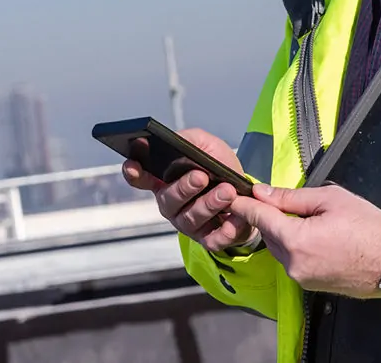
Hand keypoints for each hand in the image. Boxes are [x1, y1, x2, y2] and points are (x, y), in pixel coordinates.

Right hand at [121, 128, 256, 253]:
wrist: (247, 195)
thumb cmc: (220, 169)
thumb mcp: (208, 146)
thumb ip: (191, 140)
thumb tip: (177, 141)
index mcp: (165, 180)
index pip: (141, 178)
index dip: (134, 173)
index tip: (133, 166)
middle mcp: (171, 204)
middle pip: (168, 200)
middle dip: (184, 188)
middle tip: (201, 177)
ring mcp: (187, 223)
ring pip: (191, 218)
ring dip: (209, 204)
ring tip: (227, 191)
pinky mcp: (207, 238)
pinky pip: (211, 239)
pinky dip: (225, 230)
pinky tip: (234, 218)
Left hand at [229, 184, 380, 297]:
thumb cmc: (367, 226)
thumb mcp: (330, 199)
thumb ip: (291, 197)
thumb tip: (262, 192)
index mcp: (295, 240)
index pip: (259, 218)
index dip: (244, 204)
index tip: (232, 195)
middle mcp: (292, 264)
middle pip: (268, 234)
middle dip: (268, 216)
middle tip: (275, 198)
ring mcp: (300, 278)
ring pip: (278, 248)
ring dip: (282, 232)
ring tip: (303, 216)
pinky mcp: (309, 285)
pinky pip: (291, 260)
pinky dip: (293, 246)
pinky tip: (312, 235)